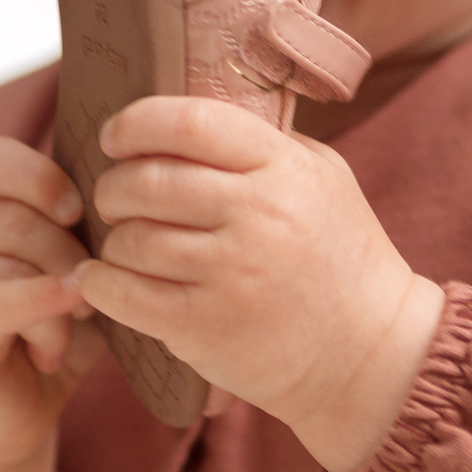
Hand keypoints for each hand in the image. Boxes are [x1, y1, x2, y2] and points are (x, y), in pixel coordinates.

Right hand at [0, 134, 108, 471]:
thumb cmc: (42, 341)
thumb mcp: (70, 278)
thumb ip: (86, 239)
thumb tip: (135, 206)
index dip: (39, 177)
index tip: (79, 210)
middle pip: (9, 213)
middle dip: (65, 251)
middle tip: (88, 296)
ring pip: (5, 258)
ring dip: (55, 298)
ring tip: (63, 338)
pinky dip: (37, 306)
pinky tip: (59, 332)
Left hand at [72, 96, 444, 471]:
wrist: (371, 354)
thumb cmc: (342, 260)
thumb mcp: (324, 179)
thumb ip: (266, 144)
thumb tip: (193, 117)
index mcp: (284, 168)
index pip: (190, 122)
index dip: (137, 122)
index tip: (115, 136)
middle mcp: (258, 214)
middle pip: (147, 181)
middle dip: (113, 187)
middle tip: (114, 199)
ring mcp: (231, 273)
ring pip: (131, 238)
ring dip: (112, 239)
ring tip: (123, 245)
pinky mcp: (207, 327)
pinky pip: (125, 294)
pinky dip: (100, 283)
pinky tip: (103, 281)